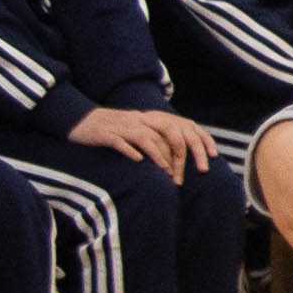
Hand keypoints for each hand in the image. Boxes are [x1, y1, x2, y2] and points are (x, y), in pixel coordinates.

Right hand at [73, 102, 218, 180]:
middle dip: (182, 153)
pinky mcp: (106, 134)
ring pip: (147, 138)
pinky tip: (138, 161)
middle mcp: (140, 120)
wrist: (80, 121)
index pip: (182, 126)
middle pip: (169, 132)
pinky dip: (131, 151)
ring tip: (167, 172)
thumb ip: (158, 139)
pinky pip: (121, 142)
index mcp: (151, 119)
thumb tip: (179, 156)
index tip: (212, 157)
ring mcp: (123, 126)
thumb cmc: (113, 130)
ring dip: (159, 156)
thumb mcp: (138, 130)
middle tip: (187, 174)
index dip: (199, 140)